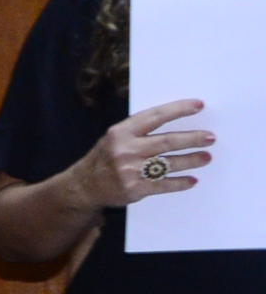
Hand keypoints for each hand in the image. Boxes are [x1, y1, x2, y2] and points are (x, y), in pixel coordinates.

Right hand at [70, 98, 210, 205]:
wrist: (83, 186)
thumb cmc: (105, 158)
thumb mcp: (115, 138)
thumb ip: (140, 130)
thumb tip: (175, 123)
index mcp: (121, 132)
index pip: (155, 117)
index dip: (178, 110)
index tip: (198, 105)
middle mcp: (125, 150)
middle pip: (167, 141)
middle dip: (192, 138)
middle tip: (210, 137)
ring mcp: (130, 170)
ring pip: (169, 163)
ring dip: (191, 160)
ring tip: (206, 157)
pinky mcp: (135, 188)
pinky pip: (164, 185)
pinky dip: (180, 183)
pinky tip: (191, 180)